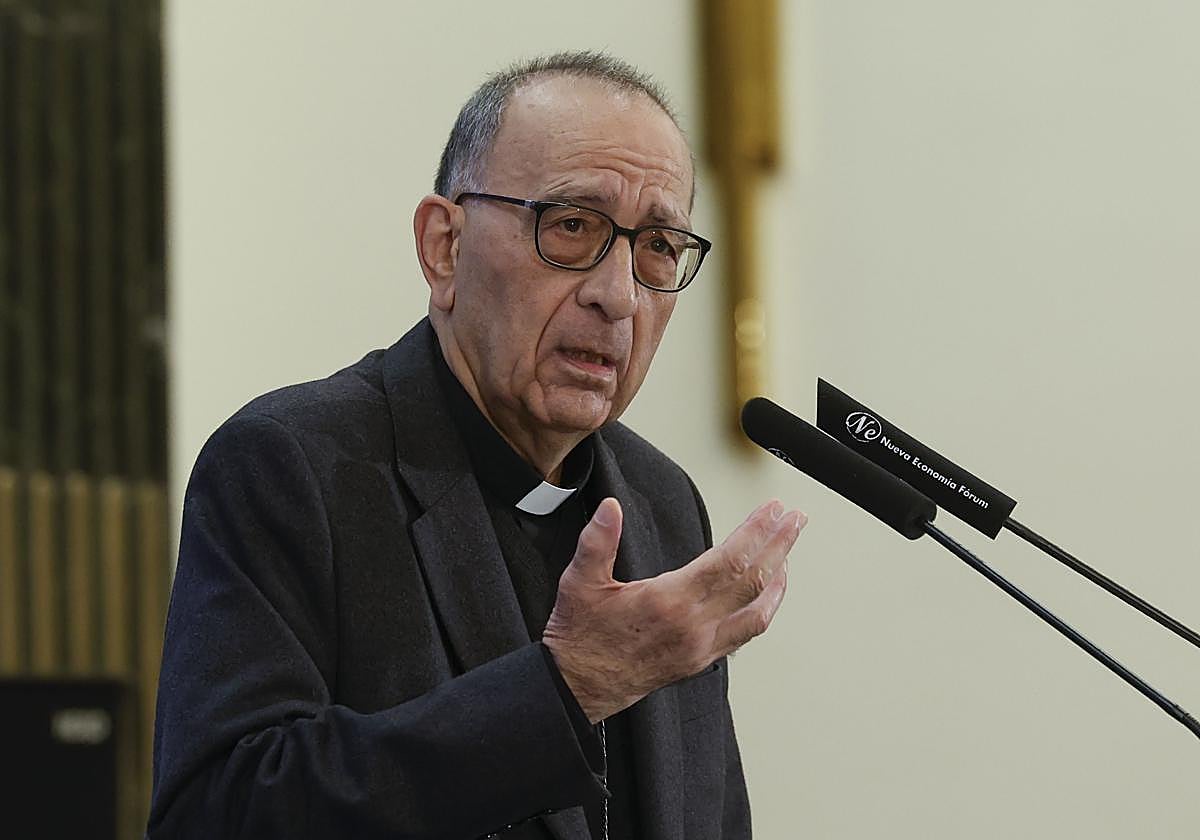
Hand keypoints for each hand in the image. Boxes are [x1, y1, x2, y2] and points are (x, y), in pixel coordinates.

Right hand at [542, 498, 804, 722]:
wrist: (578, 688)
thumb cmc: (580, 635)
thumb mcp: (579, 581)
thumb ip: (598, 541)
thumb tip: (610, 509)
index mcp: (669, 602)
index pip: (730, 561)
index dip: (757, 532)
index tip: (773, 510)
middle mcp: (693, 628)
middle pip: (755, 583)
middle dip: (780, 546)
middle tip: (796, 520)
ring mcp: (701, 648)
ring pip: (758, 614)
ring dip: (779, 580)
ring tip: (787, 553)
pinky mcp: (700, 661)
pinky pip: (745, 634)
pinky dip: (763, 609)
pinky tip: (764, 594)